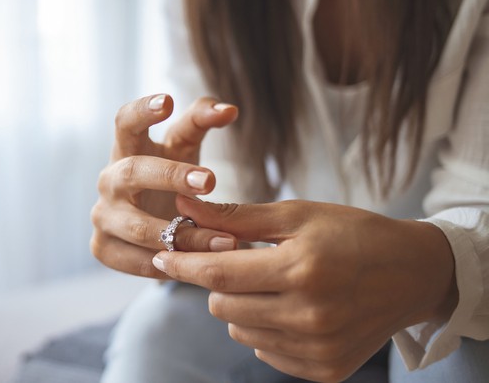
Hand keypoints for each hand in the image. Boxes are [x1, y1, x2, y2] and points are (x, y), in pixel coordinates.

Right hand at [90, 94, 239, 277]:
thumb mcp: (185, 147)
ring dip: (184, 235)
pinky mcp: (102, 248)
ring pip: (139, 227)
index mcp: (126, 148)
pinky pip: (136, 260)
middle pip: (132, 172)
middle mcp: (108, 180)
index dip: (142, 110)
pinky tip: (198, 266)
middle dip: (170, 176)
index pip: (124, 121)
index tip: (167, 101)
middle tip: (209, 180)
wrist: (150, 224)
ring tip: (226, 241)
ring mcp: (102, 216)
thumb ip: (203, 121)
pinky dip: (168, 264)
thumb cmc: (169, 176)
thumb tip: (230, 109)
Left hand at [153, 196, 457, 381]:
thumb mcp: (297, 215)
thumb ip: (236, 217)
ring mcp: (318, 349)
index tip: (161, 255)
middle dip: (219, 282)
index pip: (219, 274)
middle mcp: (310, 317)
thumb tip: (183, 208)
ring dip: (242, 307)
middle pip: (222, 306)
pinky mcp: (325, 370)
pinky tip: (291, 309)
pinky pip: (265, 352)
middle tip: (242, 262)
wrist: (414, 274)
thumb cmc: (353, 234)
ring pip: (240, 331)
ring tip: (274, 284)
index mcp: (303, 270)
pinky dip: (266, 330)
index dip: (183, 264)